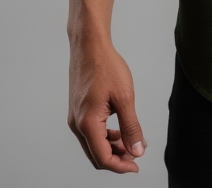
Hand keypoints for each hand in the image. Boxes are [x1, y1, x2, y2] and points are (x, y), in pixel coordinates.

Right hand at [67, 37, 145, 172]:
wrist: (89, 46)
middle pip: (96, 154)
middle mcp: (77, 124)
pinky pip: (90, 132)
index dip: (120, 166)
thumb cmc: (106, 67)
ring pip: (93, 144)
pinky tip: (118, 131)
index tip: (136, 166)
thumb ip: (131, 127)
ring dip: (111, 148)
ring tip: (130, 143)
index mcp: (87, 123)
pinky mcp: (77, 110)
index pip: (103, 158)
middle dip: (116, 159)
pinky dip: (104, 136)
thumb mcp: (125, 97)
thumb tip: (137, 150)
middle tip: (135, 156)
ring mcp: (74, 117)